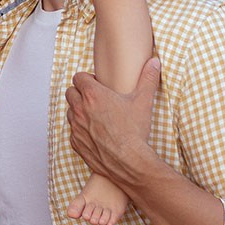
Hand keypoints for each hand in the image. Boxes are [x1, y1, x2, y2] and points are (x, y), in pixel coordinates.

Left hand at [65, 56, 160, 185]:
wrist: (130, 162)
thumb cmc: (134, 132)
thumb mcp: (143, 101)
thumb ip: (148, 79)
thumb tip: (154, 62)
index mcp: (93, 95)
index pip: (78, 77)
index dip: (87, 79)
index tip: (97, 84)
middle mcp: (80, 109)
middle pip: (70, 92)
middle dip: (80, 93)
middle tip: (95, 99)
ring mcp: (76, 127)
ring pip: (70, 112)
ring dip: (78, 111)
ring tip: (95, 116)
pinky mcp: (76, 143)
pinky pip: (72, 132)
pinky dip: (80, 131)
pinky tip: (94, 134)